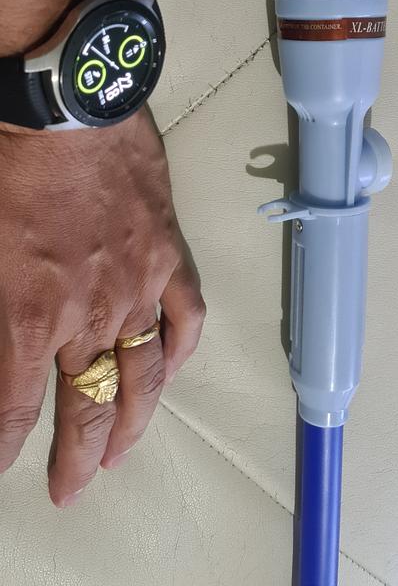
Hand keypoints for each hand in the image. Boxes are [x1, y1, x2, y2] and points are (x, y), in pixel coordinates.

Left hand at [0, 107, 204, 505]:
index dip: (5, 447)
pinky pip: (186, 319)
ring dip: (133, 424)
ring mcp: (139, 286)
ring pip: (143, 376)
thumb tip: (2, 339)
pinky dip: (179, 354)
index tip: (3, 466)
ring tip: (121, 455)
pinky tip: (171, 375)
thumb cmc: (9, 162)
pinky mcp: (168, 253)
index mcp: (30, 315)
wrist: (66, 103)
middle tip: (70, 486)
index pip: (15, 407)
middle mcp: (90, 314)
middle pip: (88, 405)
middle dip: (75, 455)